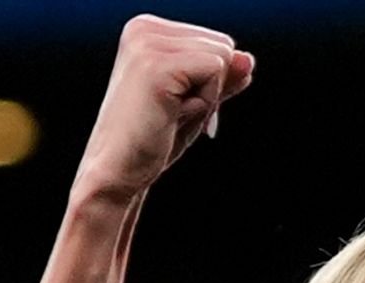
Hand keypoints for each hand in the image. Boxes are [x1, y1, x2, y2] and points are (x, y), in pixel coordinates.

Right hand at [73, 14, 254, 200]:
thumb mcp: (195, 102)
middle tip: (170, 113)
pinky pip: (215, 72)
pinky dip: (203, 103)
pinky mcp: (156, 66)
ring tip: (167, 114)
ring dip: (205, 98)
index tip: (174, 105)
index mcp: (147, 30)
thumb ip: (221, 77)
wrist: (117, 173)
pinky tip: (169, 116)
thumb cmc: (151, 141)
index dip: (209, 84)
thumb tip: (247, 59)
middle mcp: (144, 28)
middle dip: (210, 89)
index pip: (218, 43)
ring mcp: (147, 44)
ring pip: (222, 58)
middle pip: (224, 47)